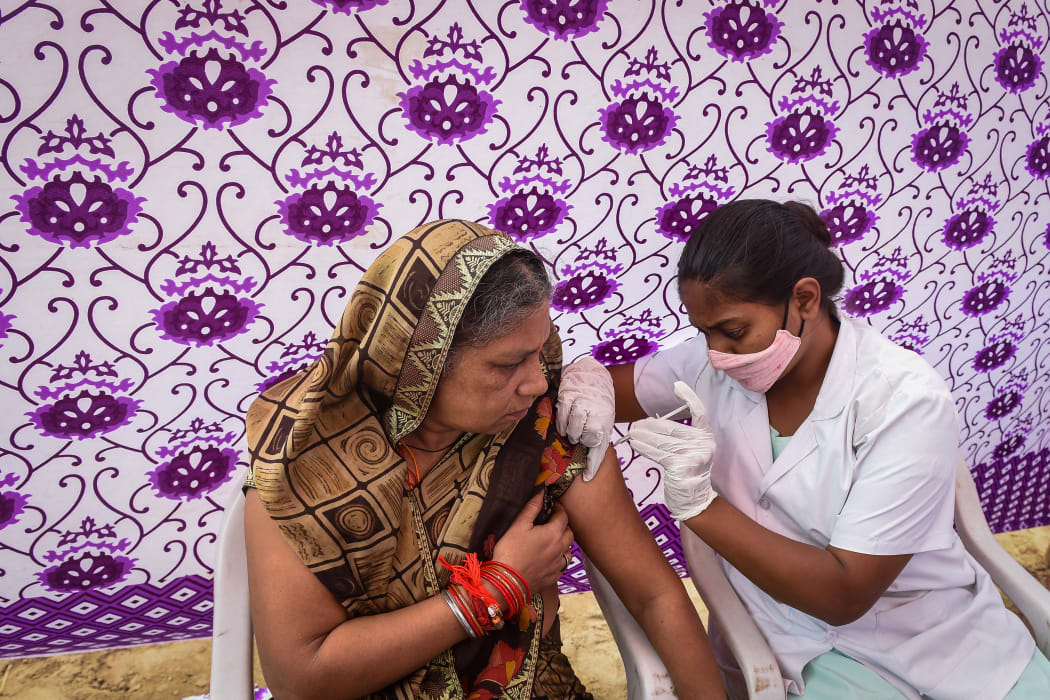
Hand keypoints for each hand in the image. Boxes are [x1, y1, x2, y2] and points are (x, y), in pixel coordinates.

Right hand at [492, 492, 573, 593]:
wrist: (507, 581)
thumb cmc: (511, 550)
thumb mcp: (518, 525)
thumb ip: (532, 508)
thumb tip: (541, 492)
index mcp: (553, 533)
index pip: (563, 516)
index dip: (559, 508)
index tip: (552, 505)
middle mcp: (560, 548)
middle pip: (570, 533)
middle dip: (563, 525)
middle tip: (552, 521)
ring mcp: (558, 564)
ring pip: (569, 551)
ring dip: (564, 543)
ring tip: (553, 541)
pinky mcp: (553, 577)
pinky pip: (562, 566)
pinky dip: (559, 560)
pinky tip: (550, 559)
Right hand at [556, 357, 614, 480]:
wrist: (593, 375)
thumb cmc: (599, 403)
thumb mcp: (604, 422)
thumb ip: (598, 443)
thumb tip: (589, 472)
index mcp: (605, 417)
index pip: (598, 444)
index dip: (592, 461)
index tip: (587, 475)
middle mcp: (594, 408)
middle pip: (582, 434)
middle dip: (578, 440)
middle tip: (575, 439)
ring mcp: (580, 400)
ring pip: (570, 424)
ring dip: (568, 431)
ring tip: (569, 431)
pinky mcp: (567, 392)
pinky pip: (560, 412)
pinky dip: (560, 421)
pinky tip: (562, 422)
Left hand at [628, 381, 715, 520]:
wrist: (694, 501)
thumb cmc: (688, 474)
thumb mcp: (690, 452)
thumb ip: (679, 438)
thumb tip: (651, 424)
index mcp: (706, 438)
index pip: (700, 413)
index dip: (689, 398)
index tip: (677, 386)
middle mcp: (703, 444)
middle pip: (671, 427)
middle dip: (650, 425)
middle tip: (636, 425)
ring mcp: (693, 455)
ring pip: (661, 441)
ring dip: (642, 436)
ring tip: (631, 434)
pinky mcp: (681, 466)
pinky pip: (657, 453)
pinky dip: (644, 448)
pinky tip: (635, 445)